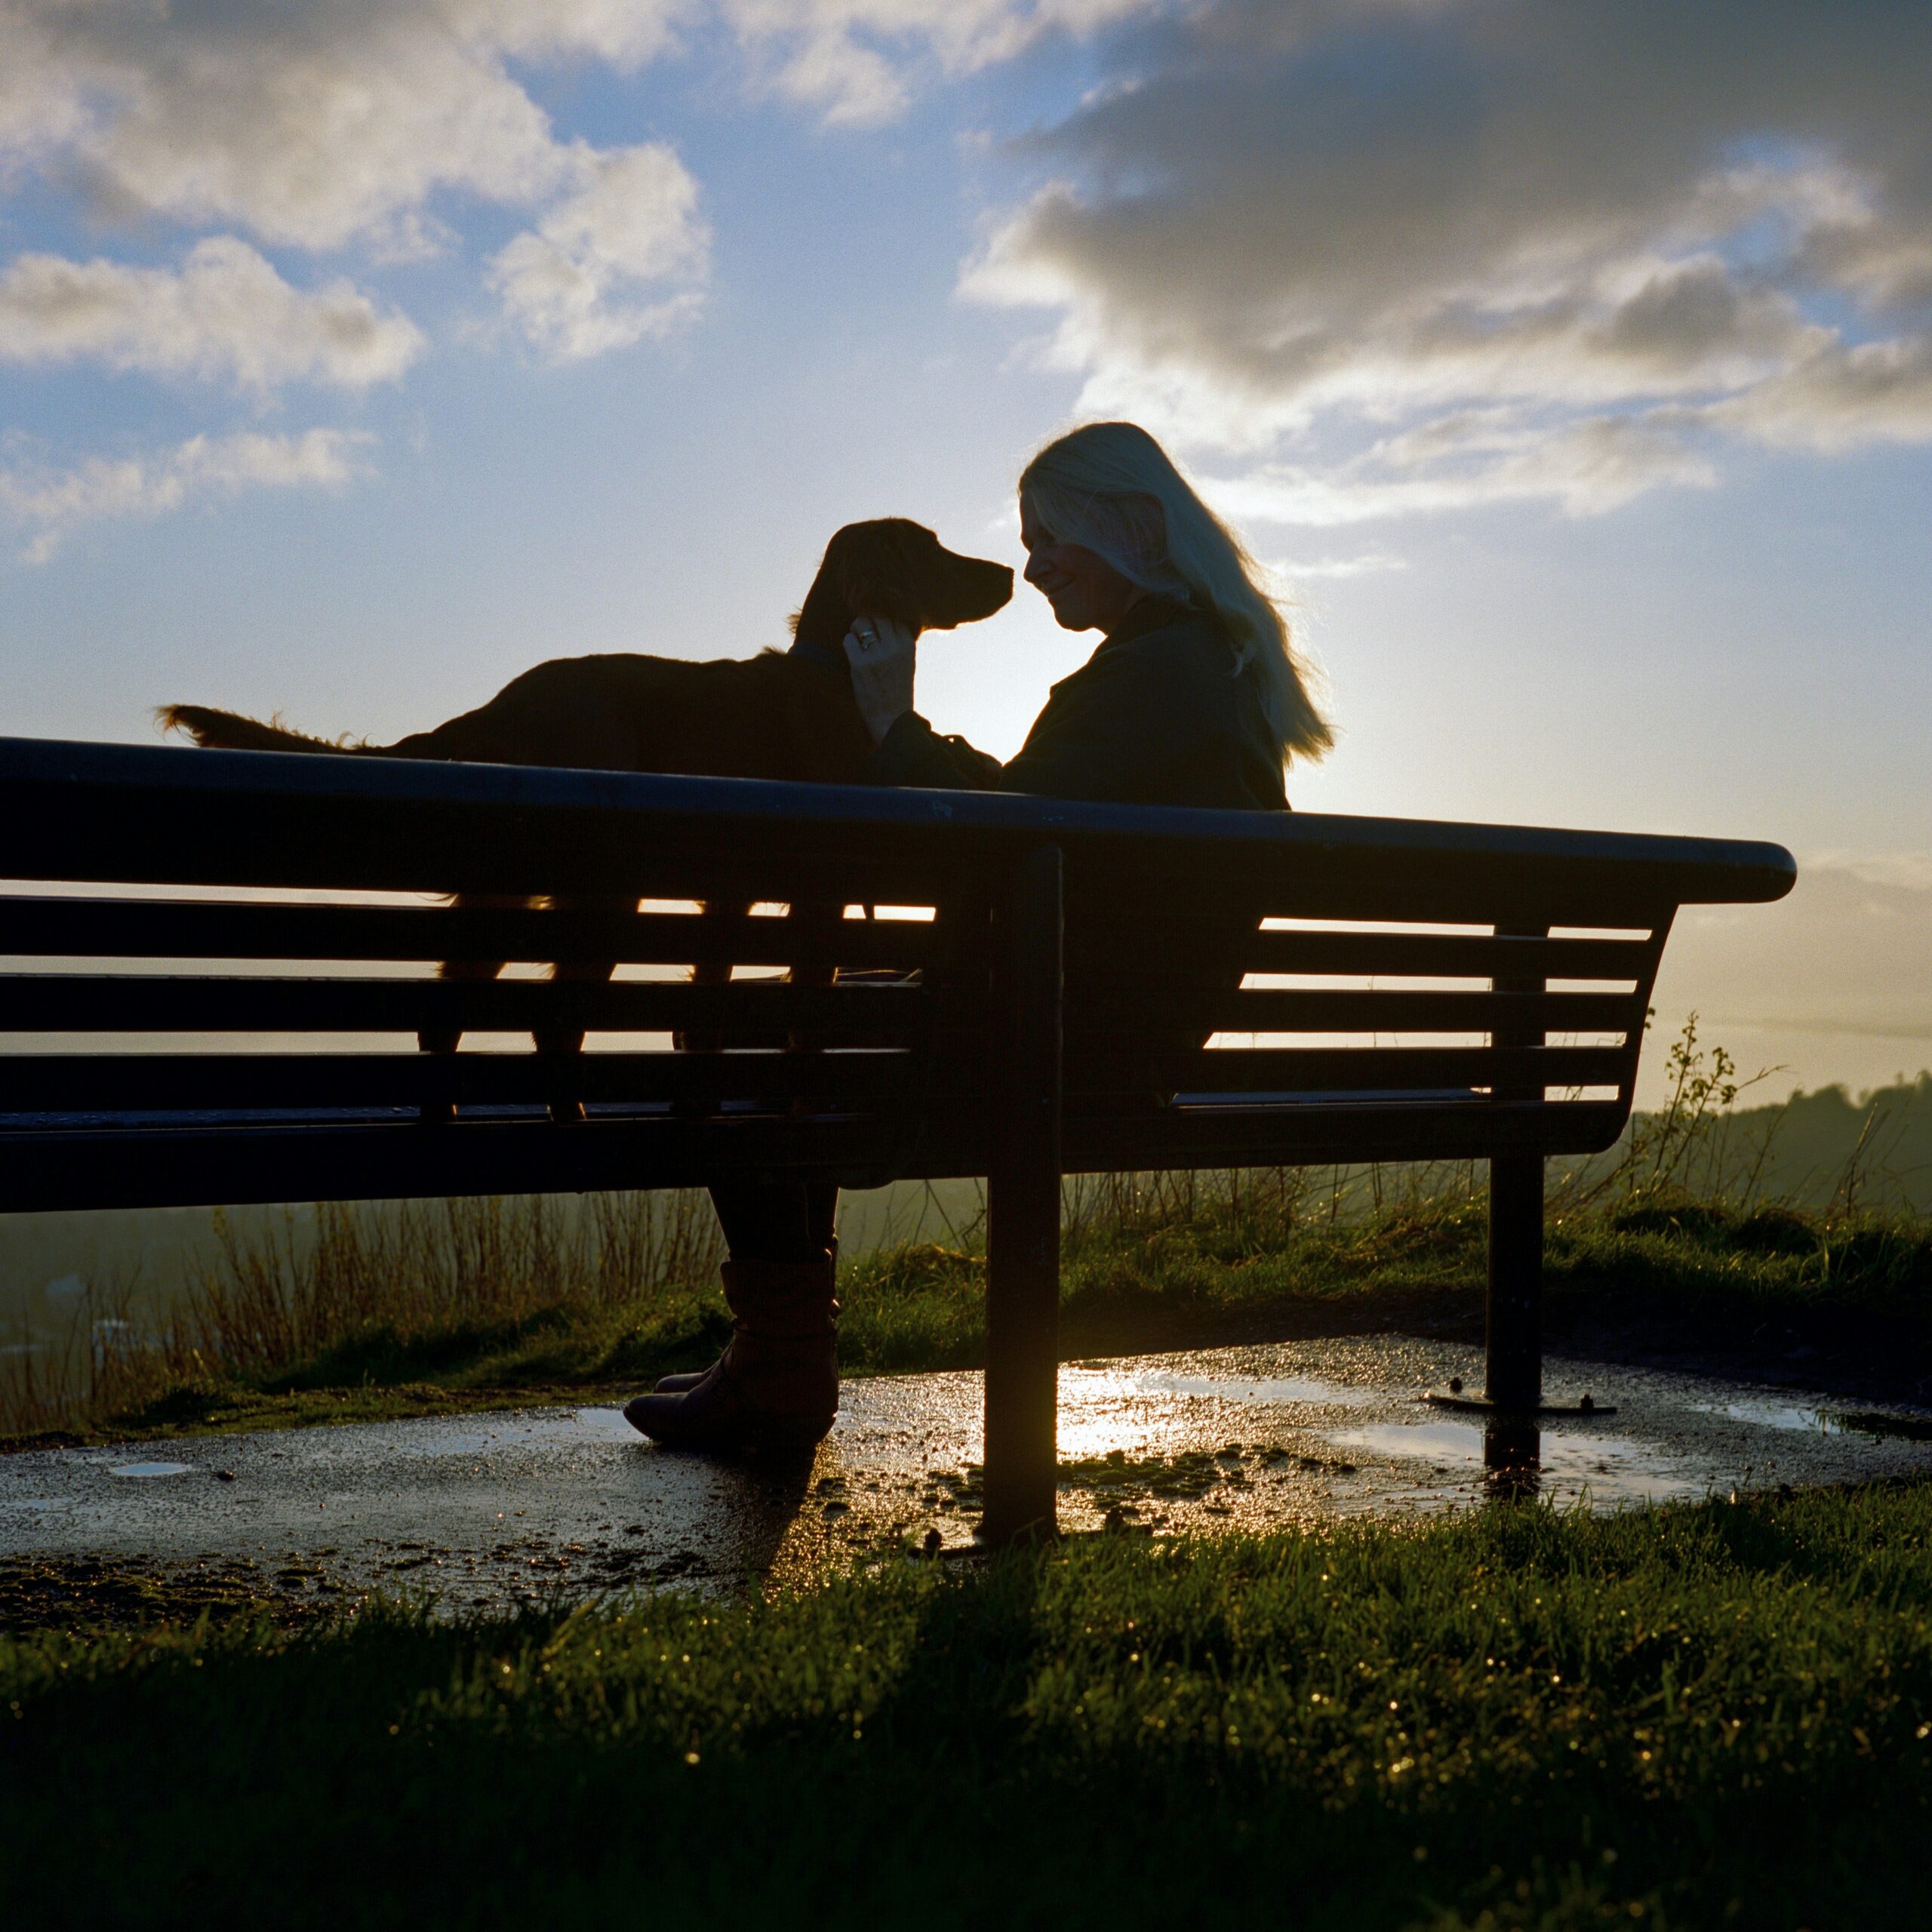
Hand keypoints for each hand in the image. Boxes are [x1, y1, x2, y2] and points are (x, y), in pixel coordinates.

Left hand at [842, 612, 917, 744]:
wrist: (892, 719)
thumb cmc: (898, 692)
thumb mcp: (907, 663)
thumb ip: (898, 642)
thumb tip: (885, 621)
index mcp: (907, 645)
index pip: (894, 616)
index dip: (883, 618)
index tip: (877, 627)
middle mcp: (894, 647)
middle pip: (877, 615)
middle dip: (868, 620)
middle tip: (864, 632)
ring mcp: (876, 655)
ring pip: (861, 622)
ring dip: (856, 629)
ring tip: (857, 640)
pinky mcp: (860, 664)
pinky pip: (849, 640)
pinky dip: (848, 643)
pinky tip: (852, 654)